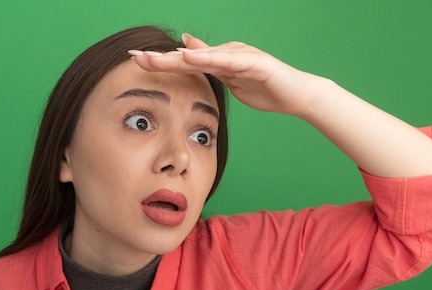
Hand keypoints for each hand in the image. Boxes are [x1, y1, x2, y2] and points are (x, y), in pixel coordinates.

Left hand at [129, 34, 322, 117]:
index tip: (135, 62)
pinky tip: (190, 58)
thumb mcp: (231, 79)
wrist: (297, 95)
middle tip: (134, 57)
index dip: (160, 62)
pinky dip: (208, 59)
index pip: (185, 62)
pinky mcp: (255, 62)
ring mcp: (241, 55)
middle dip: (161, 58)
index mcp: (220, 60)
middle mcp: (227, 53)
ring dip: (178, 57)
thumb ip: (210, 68)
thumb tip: (187, 51)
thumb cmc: (265, 89)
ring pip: (204, 57)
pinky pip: (228, 61)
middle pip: (189, 56)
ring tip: (155, 58)